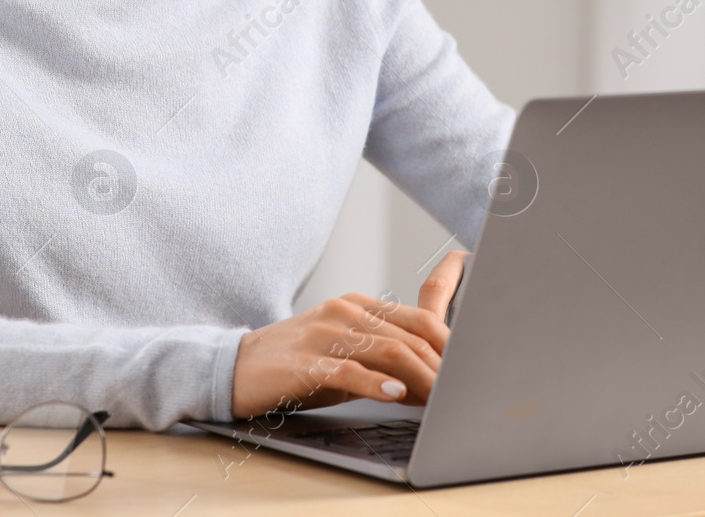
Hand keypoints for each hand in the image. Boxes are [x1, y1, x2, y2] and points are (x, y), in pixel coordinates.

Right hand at [229, 250, 468, 419]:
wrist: (234, 367)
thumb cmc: (295, 365)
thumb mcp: (343, 355)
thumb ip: (382, 361)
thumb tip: (428, 384)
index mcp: (357, 306)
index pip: (417, 317)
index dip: (449, 342)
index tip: (470, 367)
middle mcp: (344, 313)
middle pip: (408, 335)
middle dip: (441, 365)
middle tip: (463, 389)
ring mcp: (324, 334)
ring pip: (386, 350)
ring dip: (420, 377)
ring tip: (441, 397)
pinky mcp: (305, 362)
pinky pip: (348, 370)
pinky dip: (375, 383)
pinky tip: (394, 395)